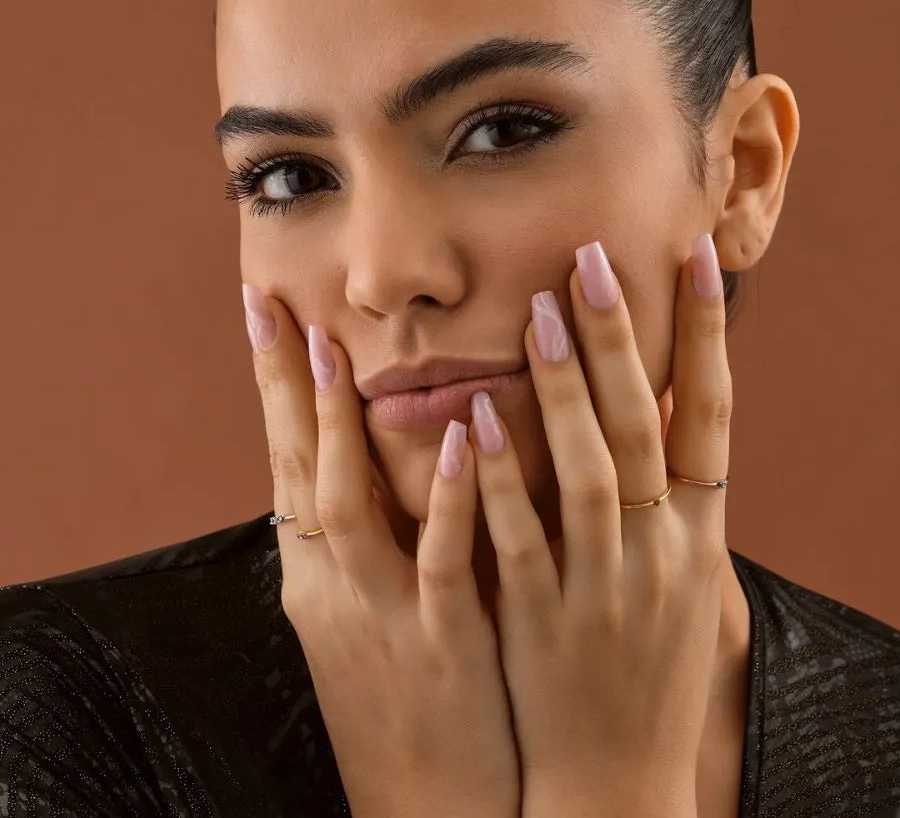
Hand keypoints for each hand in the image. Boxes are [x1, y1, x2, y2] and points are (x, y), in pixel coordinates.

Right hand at [242, 286, 520, 817]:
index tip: (265, 315)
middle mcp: (333, 585)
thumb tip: (371, 461)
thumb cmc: (406, 699)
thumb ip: (369, 539)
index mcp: (318, 574)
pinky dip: (445, 498)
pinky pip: (438, 560)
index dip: (275, 390)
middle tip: (271, 306)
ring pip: (347, 504)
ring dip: (339, 425)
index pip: (287, 463)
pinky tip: (461, 440)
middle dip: (281, 387)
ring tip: (334, 350)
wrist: (431, 807)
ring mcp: (380, 613)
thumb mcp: (366, 618)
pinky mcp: (440, 643)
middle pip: (297, 469)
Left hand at [466, 236, 730, 817]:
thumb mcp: (688, 584)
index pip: (713, 412)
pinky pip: (522, 537)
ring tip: (540, 312)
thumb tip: (669, 413)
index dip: (708, 332)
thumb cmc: (652, 672)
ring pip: (588, 470)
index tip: (700, 255)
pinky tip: (479, 419)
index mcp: (702, 534)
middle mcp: (663, 550)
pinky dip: (503, 478)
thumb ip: (679, 501)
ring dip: (565, 389)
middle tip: (593, 257)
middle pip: (644, 425)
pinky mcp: (542, 619)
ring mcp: (605, 585)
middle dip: (622, 337)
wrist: (620, 783)